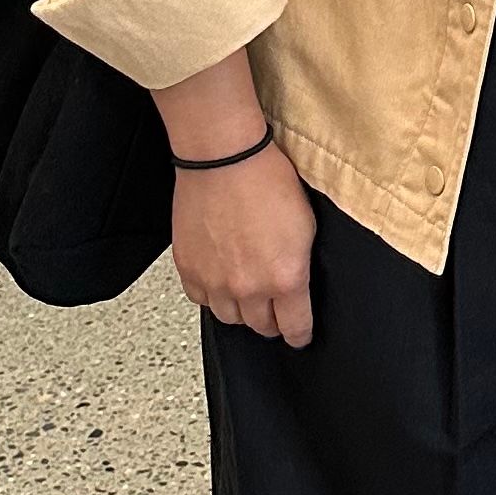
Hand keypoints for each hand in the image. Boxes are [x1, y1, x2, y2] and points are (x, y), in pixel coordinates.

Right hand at [169, 139, 315, 341]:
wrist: (224, 158)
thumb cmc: (266, 179)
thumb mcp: (306, 226)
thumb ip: (300, 265)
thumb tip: (298, 286)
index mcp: (285, 278)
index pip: (295, 328)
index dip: (300, 335)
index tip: (300, 336)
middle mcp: (249, 287)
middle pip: (261, 326)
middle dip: (271, 320)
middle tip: (274, 309)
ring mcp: (215, 281)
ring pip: (229, 317)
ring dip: (240, 309)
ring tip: (245, 291)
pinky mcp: (189, 269)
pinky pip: (200, 299)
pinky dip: (211, 294)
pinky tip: (219, 279)